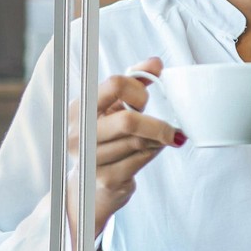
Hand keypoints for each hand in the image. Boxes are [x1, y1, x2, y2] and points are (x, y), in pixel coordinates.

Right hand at [65, 57, 184, 250]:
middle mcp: (80, 133)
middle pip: (129, 120)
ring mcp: (91, 158)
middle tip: (171, 128)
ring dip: (158, 139)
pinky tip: (152, 150)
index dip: (138, 90)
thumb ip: (135, 82)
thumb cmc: (105, 139)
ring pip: (139, 141)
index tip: (144, 99)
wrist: (88, 187)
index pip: (115, 84)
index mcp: (80, 108)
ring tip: (161, 138)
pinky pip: (141, 159)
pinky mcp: (106, 179)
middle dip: (156, 124)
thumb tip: (155, 63)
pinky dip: (154, 153)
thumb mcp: (114, 107)